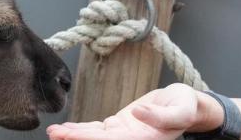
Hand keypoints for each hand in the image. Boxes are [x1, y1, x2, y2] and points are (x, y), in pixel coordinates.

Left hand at [46, 84, 200, 139]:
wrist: (186, 104)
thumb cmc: (186, 105)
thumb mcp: (181, 108)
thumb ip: (162, 115)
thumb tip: (139, 113)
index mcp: (146, 139)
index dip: (92, 139)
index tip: (72, 135)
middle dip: (76, 139)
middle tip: (55, 134)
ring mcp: (124, 135)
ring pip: (94, 137)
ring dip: (73, 136)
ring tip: (53, 132)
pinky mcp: (119, 127)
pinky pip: (96, 130)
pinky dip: (80, 129)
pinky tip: (65, 130)